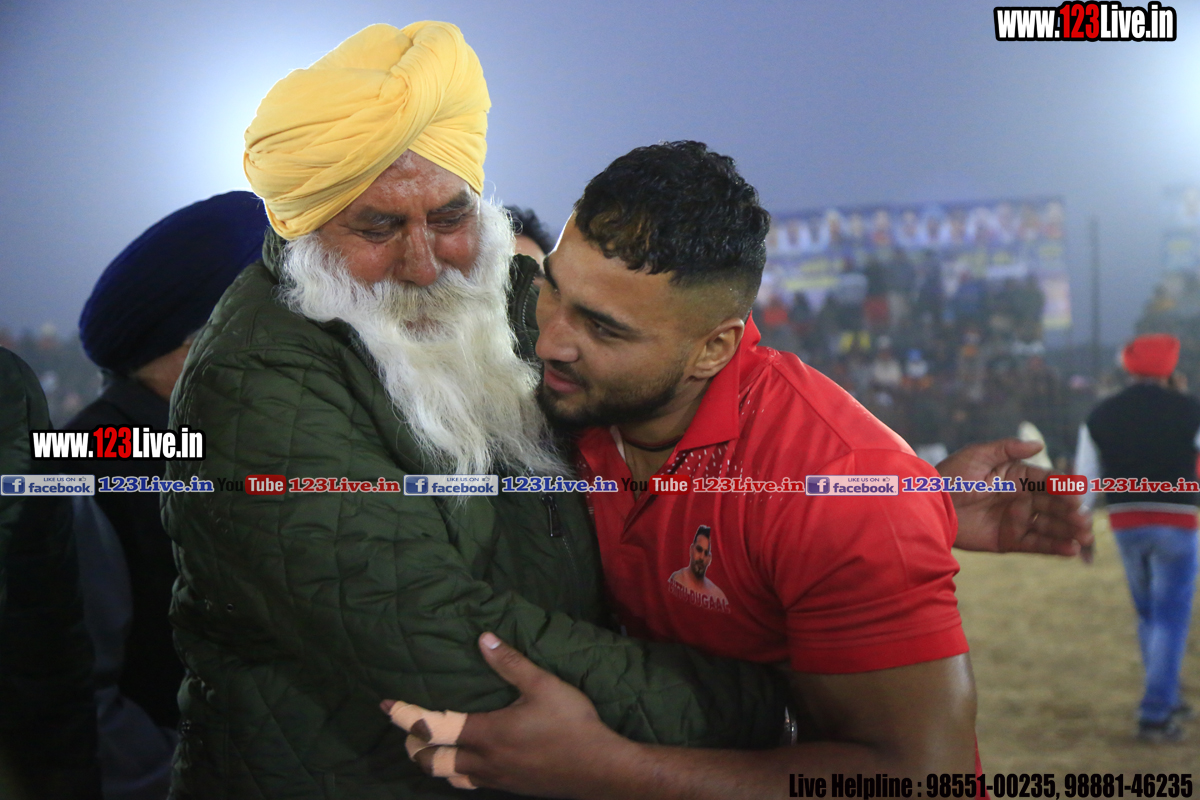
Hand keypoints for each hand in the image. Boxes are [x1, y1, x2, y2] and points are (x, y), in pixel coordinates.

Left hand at [384, 633, 630, 797]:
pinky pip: (471, 782)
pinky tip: (468, 760)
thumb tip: (483, 638)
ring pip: (449, 776)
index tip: (387, 705)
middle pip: (432, 761)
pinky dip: (457, 771)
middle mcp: (484, 761)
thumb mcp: (543, 685)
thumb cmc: (572, 725)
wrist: (600, 769)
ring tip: (432, 745)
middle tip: (409, 729)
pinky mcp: (510, 787)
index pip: (433, 727)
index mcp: (486, 734)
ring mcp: (496, 778)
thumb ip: (510, 663)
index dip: (406, 716)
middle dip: (415, 746)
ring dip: (434, 762)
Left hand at [937, 438, 1092, 555]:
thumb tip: (1039, 445)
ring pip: (1048, 526)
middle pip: (1052, 505)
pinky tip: (1071, 550)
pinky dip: (1053, 548)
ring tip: (1085, 536)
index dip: (1062, 488)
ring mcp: (1015, 520)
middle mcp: (1020, 498)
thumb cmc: (951, 476)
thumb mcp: (977, 455)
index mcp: (1016, 476)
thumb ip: (1007, 448)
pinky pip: (1035, 545)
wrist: (929, 505)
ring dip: (1068, 531)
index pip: (1046, 482)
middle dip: (1070, 512)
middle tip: (1084, 519)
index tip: (1077, 493)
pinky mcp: (1008, 540)